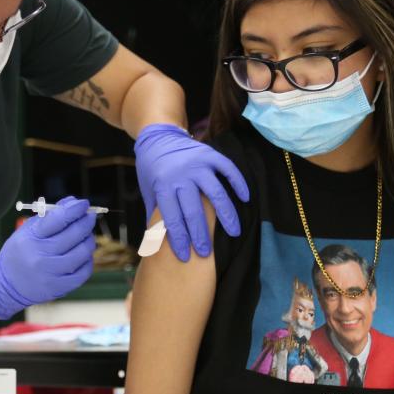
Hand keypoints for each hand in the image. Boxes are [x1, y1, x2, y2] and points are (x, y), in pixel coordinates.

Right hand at [0, 196, 96, 318]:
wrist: (7, 285)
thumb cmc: (21, 252)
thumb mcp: (27, 230)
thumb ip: (50, 216)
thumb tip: (73, 202)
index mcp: (31, 238)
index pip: (58, 219)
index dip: (74, 209)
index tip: (83, 203)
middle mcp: (40, 256)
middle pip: (74, 235)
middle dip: (86, 222)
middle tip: (89, 216)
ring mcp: (50, 273)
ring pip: (82, 253)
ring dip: (89, 240)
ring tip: (86, 236)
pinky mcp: (59, 287)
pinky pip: (83, 272)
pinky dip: (87, 260)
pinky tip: (83, 255)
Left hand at [134, 124, 249, 260]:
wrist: (158, 136)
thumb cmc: (151, 169)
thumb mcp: (148, 190)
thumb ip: (155, 214)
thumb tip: (154, 244)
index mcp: (163, 186)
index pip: (171, 218)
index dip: (178, 239)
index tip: (184, 257)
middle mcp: (181, 175)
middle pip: (193, 210)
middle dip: (200, 235)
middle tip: (206, 254)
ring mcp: (197, 164)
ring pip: (215, 193)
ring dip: (225, 215)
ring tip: (234, 232)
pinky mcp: (210, 154)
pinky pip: (228, 170)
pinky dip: (238, 183)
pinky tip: (245, 199)